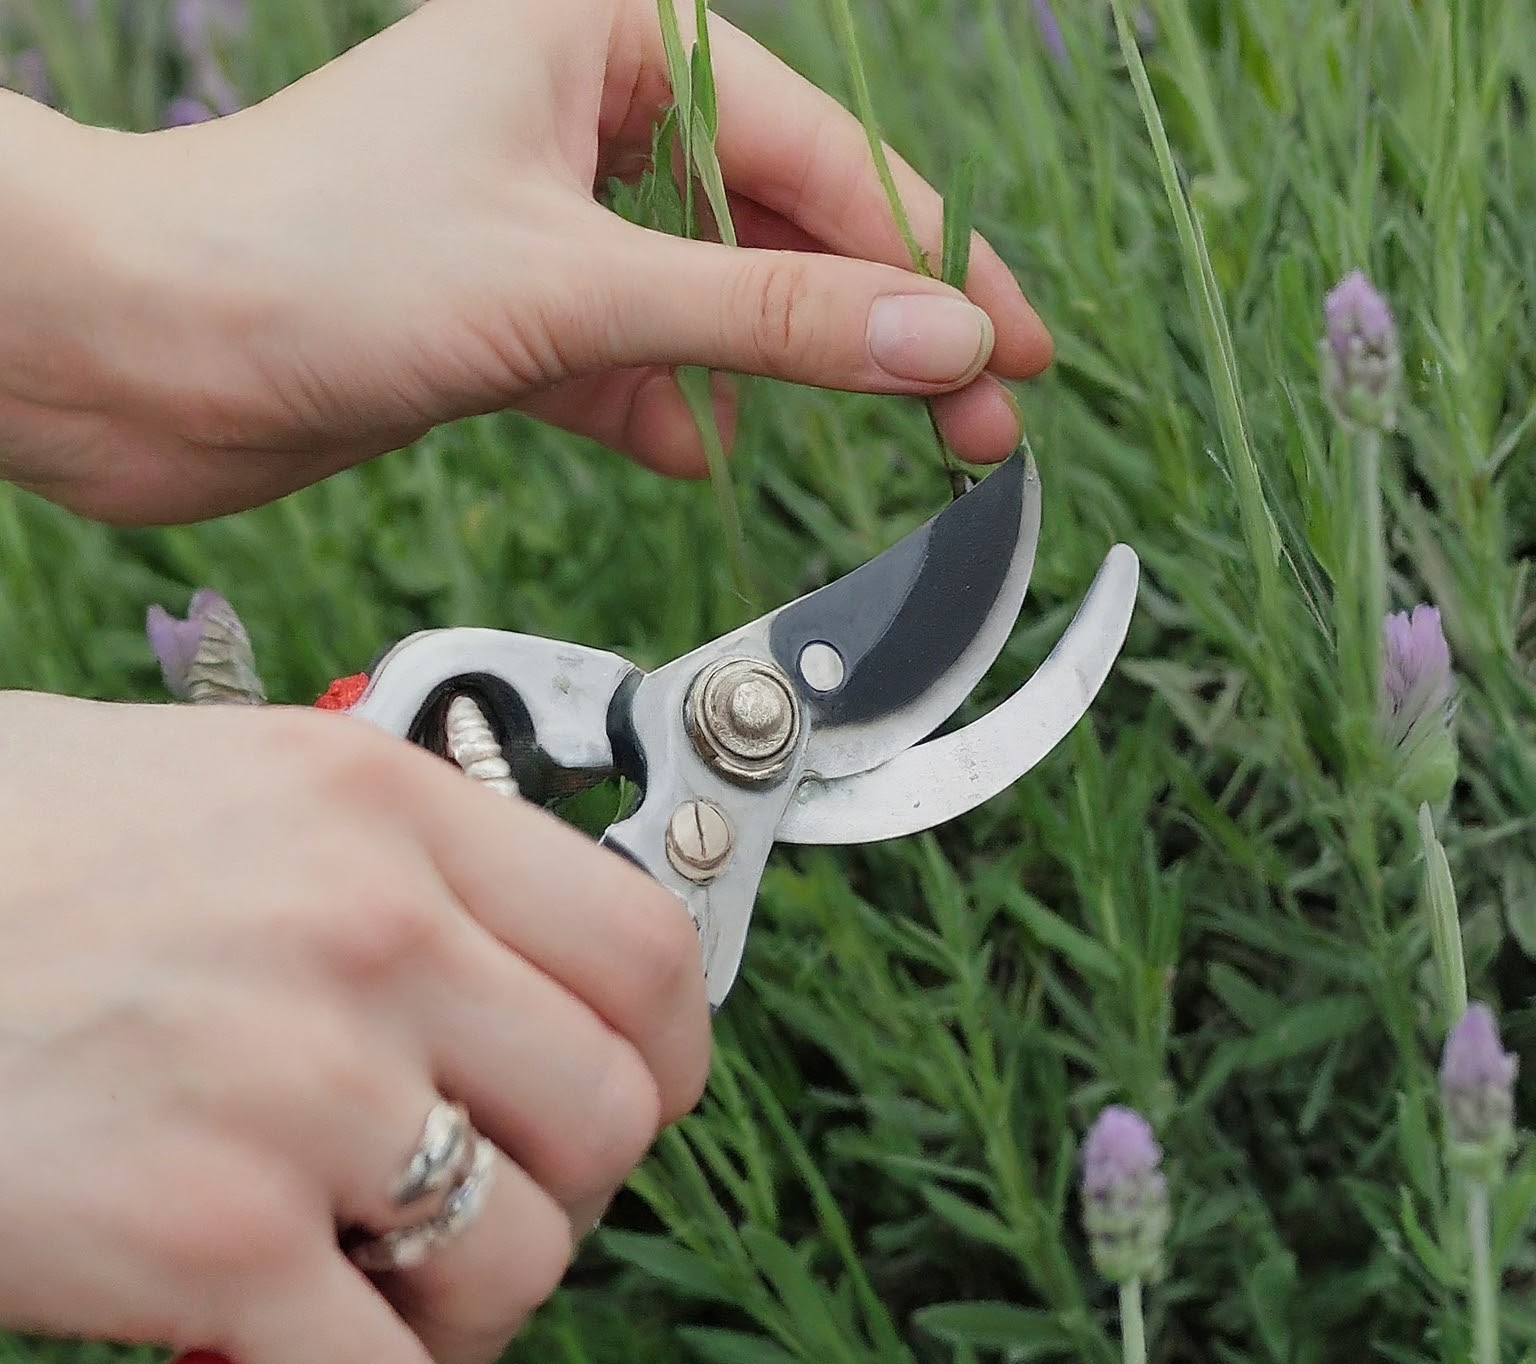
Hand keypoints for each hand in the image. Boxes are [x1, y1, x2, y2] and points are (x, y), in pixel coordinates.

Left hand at [0, 0, 1049, 522]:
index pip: (818, 154)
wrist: (128, 355)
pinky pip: (626, 354)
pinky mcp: (506, 306)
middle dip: (874, 325)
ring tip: (880, 437)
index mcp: (605, 28)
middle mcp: (579, 105)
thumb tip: (940, 344)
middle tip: (977, 420)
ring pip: (710, 292)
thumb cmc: (307, 261)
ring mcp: (544, 211)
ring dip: (778, 370)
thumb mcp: (575, 285)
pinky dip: (662, 405)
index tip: (1015, 351)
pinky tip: (685, 446)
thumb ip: (769, 317)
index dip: (929, 263)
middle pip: (780, 221)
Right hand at [0, 691, 707, 1363]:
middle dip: (569, 1193)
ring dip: (472, 1316)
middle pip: (613, 1114)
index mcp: (391, 809)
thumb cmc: (12, 858)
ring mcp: (301, 1081)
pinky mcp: (208, 1233)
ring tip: (385, 1310)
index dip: (668, 1053)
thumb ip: (398, 874)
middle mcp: (375, 931)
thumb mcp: (236, 793)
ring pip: (524, 1257)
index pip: (646, 946)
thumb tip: (518, 991)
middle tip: (481, 1215)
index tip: (634, 1104)